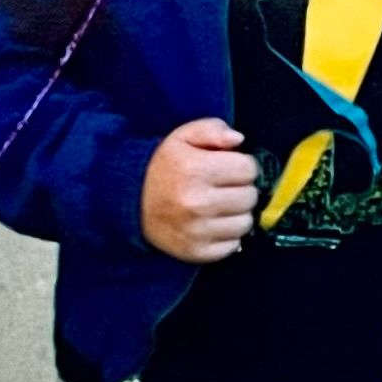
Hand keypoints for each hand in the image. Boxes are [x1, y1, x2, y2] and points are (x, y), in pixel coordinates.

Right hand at [140, 120, 259, 262]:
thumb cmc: (164, 168)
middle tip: (223, 188)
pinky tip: (212, 224)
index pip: (248, 169)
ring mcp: (198, 231)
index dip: (241, 165)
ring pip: (245, 222)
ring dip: (236, 213)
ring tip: (218, 206)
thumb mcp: (182, 138)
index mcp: (195, 170)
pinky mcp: (197, 252)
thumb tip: (239, 140)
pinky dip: (227, 235)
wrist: (131, 204)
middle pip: (250, 197)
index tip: (228, 168)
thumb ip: (212, 129)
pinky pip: (233, 245)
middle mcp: (197, 203)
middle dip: (241, 189)